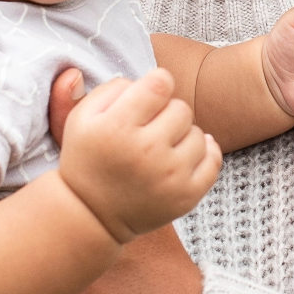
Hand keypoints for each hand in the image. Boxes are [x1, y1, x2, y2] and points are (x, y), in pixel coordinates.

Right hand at [59, 67, 221, 239]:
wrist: (91, 215)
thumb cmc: (87, 159)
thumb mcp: (81, 118)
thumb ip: (111, 87)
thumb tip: (146, 78)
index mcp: (118, 127)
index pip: (161, 83)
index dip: (157, 84)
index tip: (150, 96)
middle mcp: (146, 151)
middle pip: (181, 108)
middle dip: (167, 113)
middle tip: (150, 128)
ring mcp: (170, 176)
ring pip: (198, 133)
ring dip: (182, 136)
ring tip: (161, 148)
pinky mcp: (186, 195)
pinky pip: (213, 160)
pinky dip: (204, 154)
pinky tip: (184, 155)